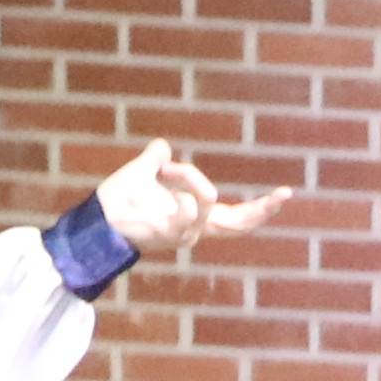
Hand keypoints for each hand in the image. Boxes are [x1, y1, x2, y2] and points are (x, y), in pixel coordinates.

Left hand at [87, 141, 284, 262]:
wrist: (95, 221)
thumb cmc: (117, 202)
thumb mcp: (140, 174)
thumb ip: (154, 160)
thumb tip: (162, 145)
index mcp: (194, 217)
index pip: (237, 216)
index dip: (262, 207)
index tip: (286, 193)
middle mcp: (195, 229)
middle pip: (240, 224)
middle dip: (262, 209)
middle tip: (283, 193)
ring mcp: (186, 234)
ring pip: (208, 197)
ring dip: (187, 175)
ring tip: (163, 167)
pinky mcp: (173, 235)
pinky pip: (188, 207)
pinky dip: (180, 187)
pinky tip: (164, 178)